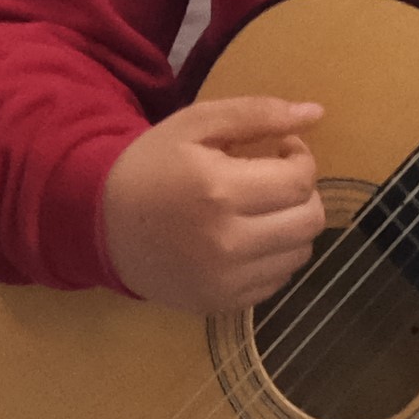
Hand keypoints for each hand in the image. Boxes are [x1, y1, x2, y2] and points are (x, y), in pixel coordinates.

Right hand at [100, 94, 329, 313]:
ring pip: (300, 254)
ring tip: (260, 210)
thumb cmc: (151, 166)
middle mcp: (227, 241)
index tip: (280, 151)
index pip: (300, 180)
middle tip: (275, 180)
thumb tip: (317, 113)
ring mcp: (225, 280)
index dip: (300, 159)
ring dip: (291, 226)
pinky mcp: (222, 304)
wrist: (101, 224)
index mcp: (219, 190)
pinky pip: (277, 281)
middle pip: (309, 220)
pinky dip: (272, 257)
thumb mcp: (195, 124)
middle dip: (303, 194)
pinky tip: (245, 238)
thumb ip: (257, 114)